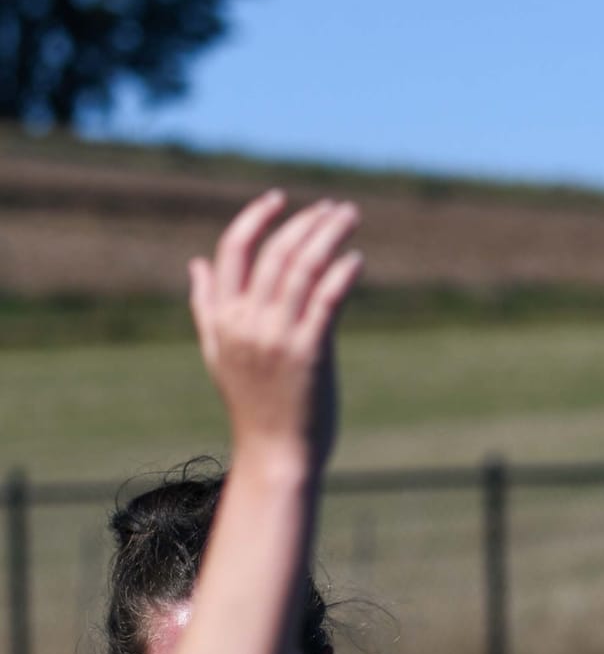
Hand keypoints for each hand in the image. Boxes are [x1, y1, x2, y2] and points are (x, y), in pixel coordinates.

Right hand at [189, 192, 363, 470]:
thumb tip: (196, 263)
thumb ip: (206, 306)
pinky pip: (328, 300)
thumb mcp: (217, 353)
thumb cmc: (252, 405)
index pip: (234, 249)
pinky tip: (357, 259)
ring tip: (350, 217)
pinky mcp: (310, 352)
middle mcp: (247, 321)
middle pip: (276, 252)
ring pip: (303, 268)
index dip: (257, 217)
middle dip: (307, 221)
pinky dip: (343, 273)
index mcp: (222, 317)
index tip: (281, 199)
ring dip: (329, 236)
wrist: (276, 455)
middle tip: (336, 207)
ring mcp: (277, 336)